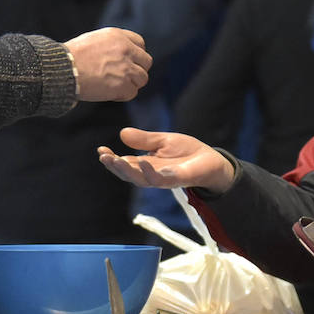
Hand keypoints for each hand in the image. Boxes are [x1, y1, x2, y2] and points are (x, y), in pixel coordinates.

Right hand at [65, 28, 150, 100]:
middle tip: (123, 77)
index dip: (136, 55)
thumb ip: (110, 45)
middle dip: (137, 70)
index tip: (128, 63)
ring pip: (142, 79)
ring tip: (114, 86)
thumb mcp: (93, 40)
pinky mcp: (122, 85)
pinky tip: (109, 94)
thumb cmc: (71, 57)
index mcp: (118, 36)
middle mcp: (125, 50)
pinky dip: (122, 95)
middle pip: (146, 62)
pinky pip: (132, 93)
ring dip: (131, 84)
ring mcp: (126, 68)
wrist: (62, 70)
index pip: (140, 44)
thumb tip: (120, 55)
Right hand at [97, 127, 234, 191]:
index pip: (124, 163)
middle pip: (127, 174)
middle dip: (114, 166)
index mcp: (145, 165)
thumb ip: (143, 140)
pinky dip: (149, 171)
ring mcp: (162, 179)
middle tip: (103, 156)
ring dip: (126, 170)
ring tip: (115, 159)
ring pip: (139, 179)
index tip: (101, 150)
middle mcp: (151, 174)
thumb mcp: (163, 141)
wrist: (212, 161)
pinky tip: (142, 162)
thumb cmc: (188, 152)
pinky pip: (159, 179)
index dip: (111, 158)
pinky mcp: (176, 180)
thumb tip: (122, 133)